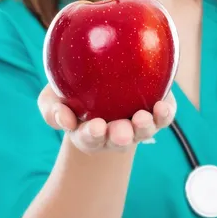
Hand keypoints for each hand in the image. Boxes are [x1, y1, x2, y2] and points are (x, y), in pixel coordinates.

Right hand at [38, 83, 176, 154]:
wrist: (101, 77)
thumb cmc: (73, 91)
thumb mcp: (53, 97)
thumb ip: (52, 109)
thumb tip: (64, 118)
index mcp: (89, 133)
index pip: (90, 139)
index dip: (91, 135)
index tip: (94, 127)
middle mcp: (115, 133)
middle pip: (120, 140)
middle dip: (120, 136)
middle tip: (120, 131)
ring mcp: (137, 124)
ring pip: (143, 131)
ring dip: (143, 127)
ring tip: (142, 118)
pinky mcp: (156, 111)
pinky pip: (163, 118)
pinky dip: (165, 115)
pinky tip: (162, 106)